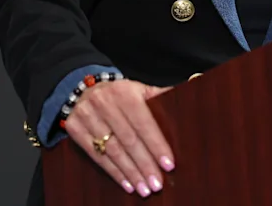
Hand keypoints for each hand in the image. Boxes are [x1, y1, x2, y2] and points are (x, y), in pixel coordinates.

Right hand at [65, 79, 174, 197]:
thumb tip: (195, 82)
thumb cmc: (120, 93)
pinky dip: (113, 172)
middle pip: (128, 140)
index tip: (168, 164)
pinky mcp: (75, 130)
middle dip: (144, 164)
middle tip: (157, 183)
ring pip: (112, 151)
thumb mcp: (139, 89)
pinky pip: (96, 156)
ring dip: (130, 172)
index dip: (156, 144)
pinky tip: (127, 183)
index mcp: (124, 93)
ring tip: (145, 188)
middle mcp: (104, 104)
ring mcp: (87, 117)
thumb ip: (162, 94)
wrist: (83, 88)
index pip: (143, 123)